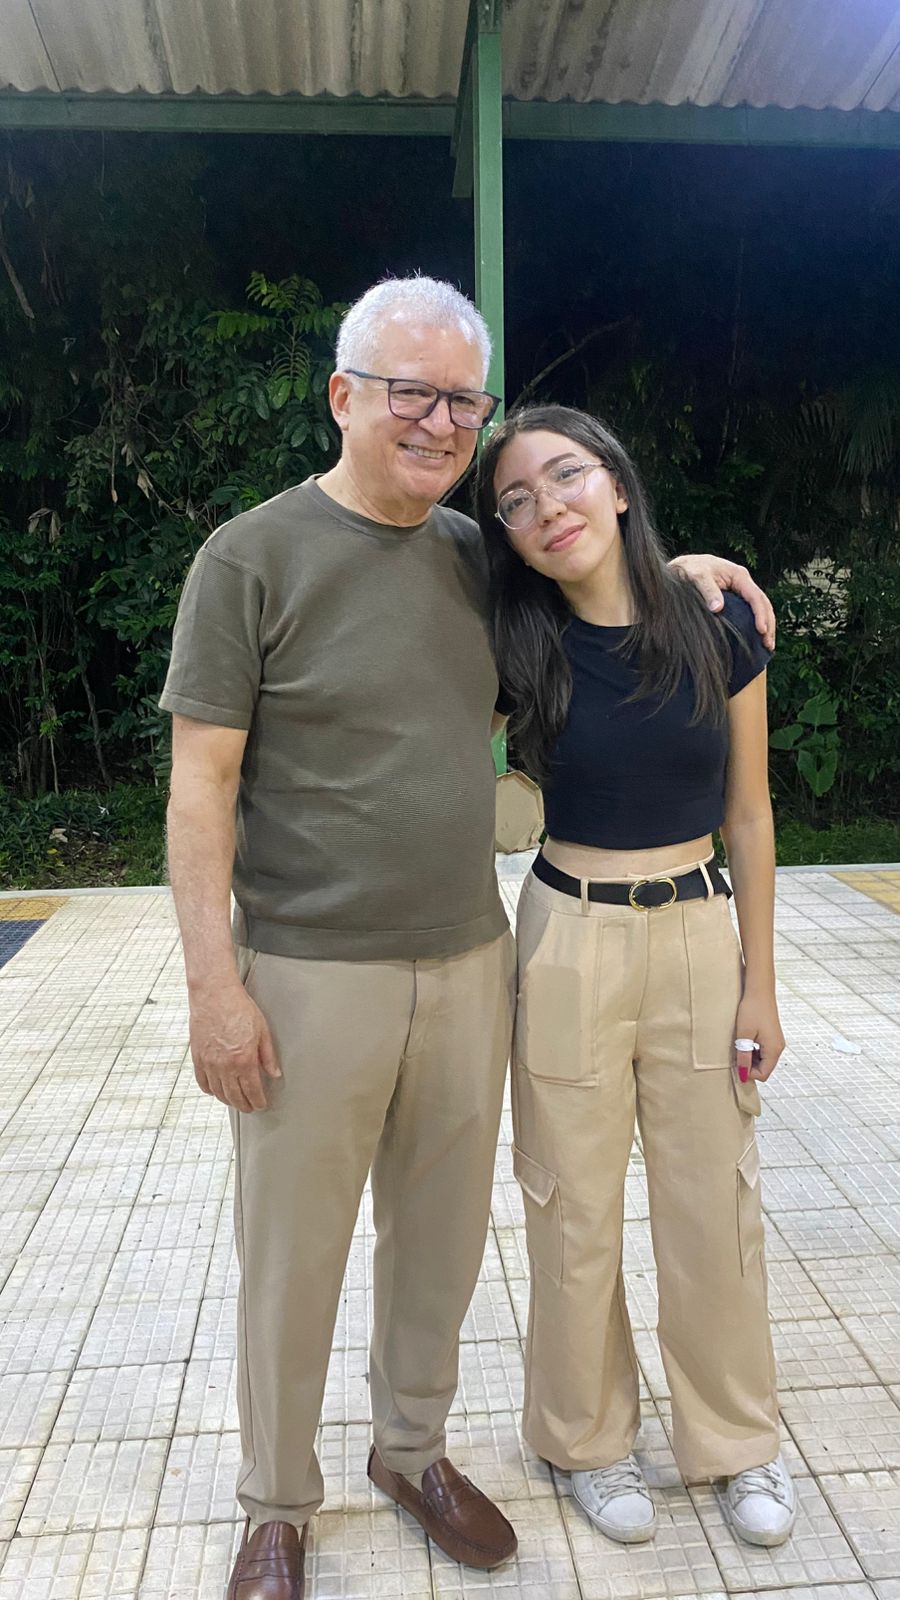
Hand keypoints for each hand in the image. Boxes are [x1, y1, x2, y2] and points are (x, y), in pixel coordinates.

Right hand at [189, 982, 280, 1111]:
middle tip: (250, 1107)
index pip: (252, 1091)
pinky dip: (210, 1090)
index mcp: (243, 1059)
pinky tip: (216, 1090)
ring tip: (236, 1101)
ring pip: (218, 1092)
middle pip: (234, 1096)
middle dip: (244, 1105)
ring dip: (228, 1100)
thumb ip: (268, 1056)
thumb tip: (274, 1073)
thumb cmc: (238, 1007)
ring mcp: (209, 1063)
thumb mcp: (262, 1030)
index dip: (257, 1102)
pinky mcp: (197, 1057)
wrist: (214, 994)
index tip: (261, 1104)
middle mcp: (224, 1065)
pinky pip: (202, 1082)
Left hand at [670, 554, 775, 649]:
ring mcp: (741, 591)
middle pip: (764, 604)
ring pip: (760, 608)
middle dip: (768, 624)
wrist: (683, 566)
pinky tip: (756, 639)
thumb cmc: (690, 569)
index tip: (760, 631)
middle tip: (768, 645)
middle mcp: (743, 583)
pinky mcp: (736, 599)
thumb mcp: (697, 577)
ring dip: (766, 627)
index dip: (760, 615)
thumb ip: (708, 591)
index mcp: (739, 575)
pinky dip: (756, 624)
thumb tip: (717, 608)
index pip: (756, 597)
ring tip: (767, 646)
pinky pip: (750, 611)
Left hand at [734, 992, 784, 1083]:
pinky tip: (744, 1041)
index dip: (748, 1073)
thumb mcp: (743, 1036)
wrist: (759, 991)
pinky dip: (753, 1051)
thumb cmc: (752, 1010)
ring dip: (750, 1058)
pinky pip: (763, 1051)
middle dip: (749, 1066)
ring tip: (739, 1045)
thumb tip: (743, 1074)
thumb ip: (743, 1057)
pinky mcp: (772, 1036)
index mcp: (774, 1050)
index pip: (763, 1074)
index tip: (736, 1063)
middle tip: (736, 1054)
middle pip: (764, 1068)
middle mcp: (778, 1047)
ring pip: (763, 1060)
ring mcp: (776, 1042)